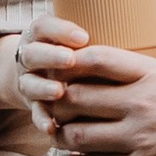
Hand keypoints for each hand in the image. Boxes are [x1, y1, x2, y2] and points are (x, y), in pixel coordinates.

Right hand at [0, 18, 78, 155]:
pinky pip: (33, 112)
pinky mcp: (30, 104)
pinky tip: (52, 129)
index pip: (46, 26)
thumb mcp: (67, 39)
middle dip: (51, 56)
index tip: (82, 36)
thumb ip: (85, 39)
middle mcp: (29, 56)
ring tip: (59, 93)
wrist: (27, 70)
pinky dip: (42, 120)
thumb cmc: (61, 53)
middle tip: (69, 60)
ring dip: (44, 88)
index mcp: (39, 35)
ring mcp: (27, 80)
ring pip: (31, 83)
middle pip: (35, 53)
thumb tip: (128, 34)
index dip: (62, 30)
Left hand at [17, 35, 155, 155]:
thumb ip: (149, 79)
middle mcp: (143, 103)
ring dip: (60, 136)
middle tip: (46, 105)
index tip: (57, 67)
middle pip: (78, 97)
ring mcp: (140, 137)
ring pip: (79, 135)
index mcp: (155, 75)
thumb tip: (115, 76)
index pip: (99, 59)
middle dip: (55, 102)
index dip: (70, 61)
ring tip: (53, 135)